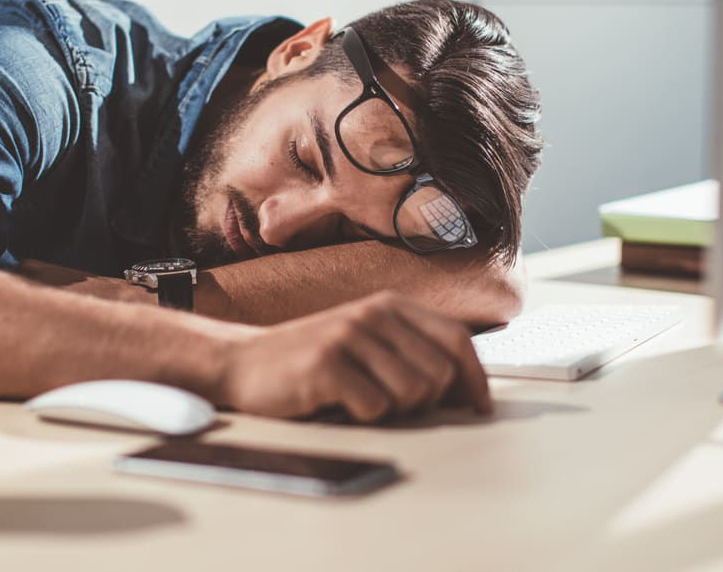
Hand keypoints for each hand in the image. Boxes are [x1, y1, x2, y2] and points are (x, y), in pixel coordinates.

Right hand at [217, 291, 491, 422]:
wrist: (244, 363)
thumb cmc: (313, 362)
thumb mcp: (367, 343)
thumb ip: (412, 353)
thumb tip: (467, 390)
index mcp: (391, 305)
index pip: (457, 339)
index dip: (475, 378)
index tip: (478, 407)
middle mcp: (374, 313)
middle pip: (440, 374)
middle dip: (425, 402)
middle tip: (389, 404)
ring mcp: (350, 335)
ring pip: (413, 393)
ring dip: (392, 411)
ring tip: (360, 400)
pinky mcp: (327, 363)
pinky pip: (376, 408)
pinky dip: (362, 417)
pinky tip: (338, 404)